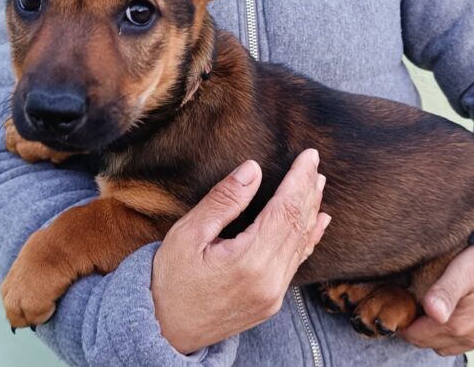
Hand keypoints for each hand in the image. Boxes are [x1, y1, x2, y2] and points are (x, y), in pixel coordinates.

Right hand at [151, 149, 329, 354]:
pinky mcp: (272, 301)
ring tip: (318, 183)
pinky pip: (298, 262)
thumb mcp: (188, 234)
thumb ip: (223, 201)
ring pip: (302, 242)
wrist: (165, 330)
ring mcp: (274, 294)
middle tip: (314, 162)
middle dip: (308, 189)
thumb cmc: (171, 280)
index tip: (308, 156)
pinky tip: (320, 222)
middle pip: (298, 224)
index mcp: (249, 261)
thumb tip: (253, 169)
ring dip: (311, 209)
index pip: (285, 210)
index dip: (299, 179)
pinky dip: (310, 237)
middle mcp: (269, 279)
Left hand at [401, 246, 473, 355]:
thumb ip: (446, 292)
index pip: (414, 335)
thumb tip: (434, 312)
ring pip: (437, 344)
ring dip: (426, 330)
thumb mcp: (461, 272)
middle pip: (423, 341)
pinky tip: (438, 313)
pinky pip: (453, 344)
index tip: (397, 301)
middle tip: (406, 301)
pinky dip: (441, 333)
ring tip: (421, 306)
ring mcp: (472, 340)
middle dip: (412, 324)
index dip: (402, 319)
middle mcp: (465, 337)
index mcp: (455, 324)